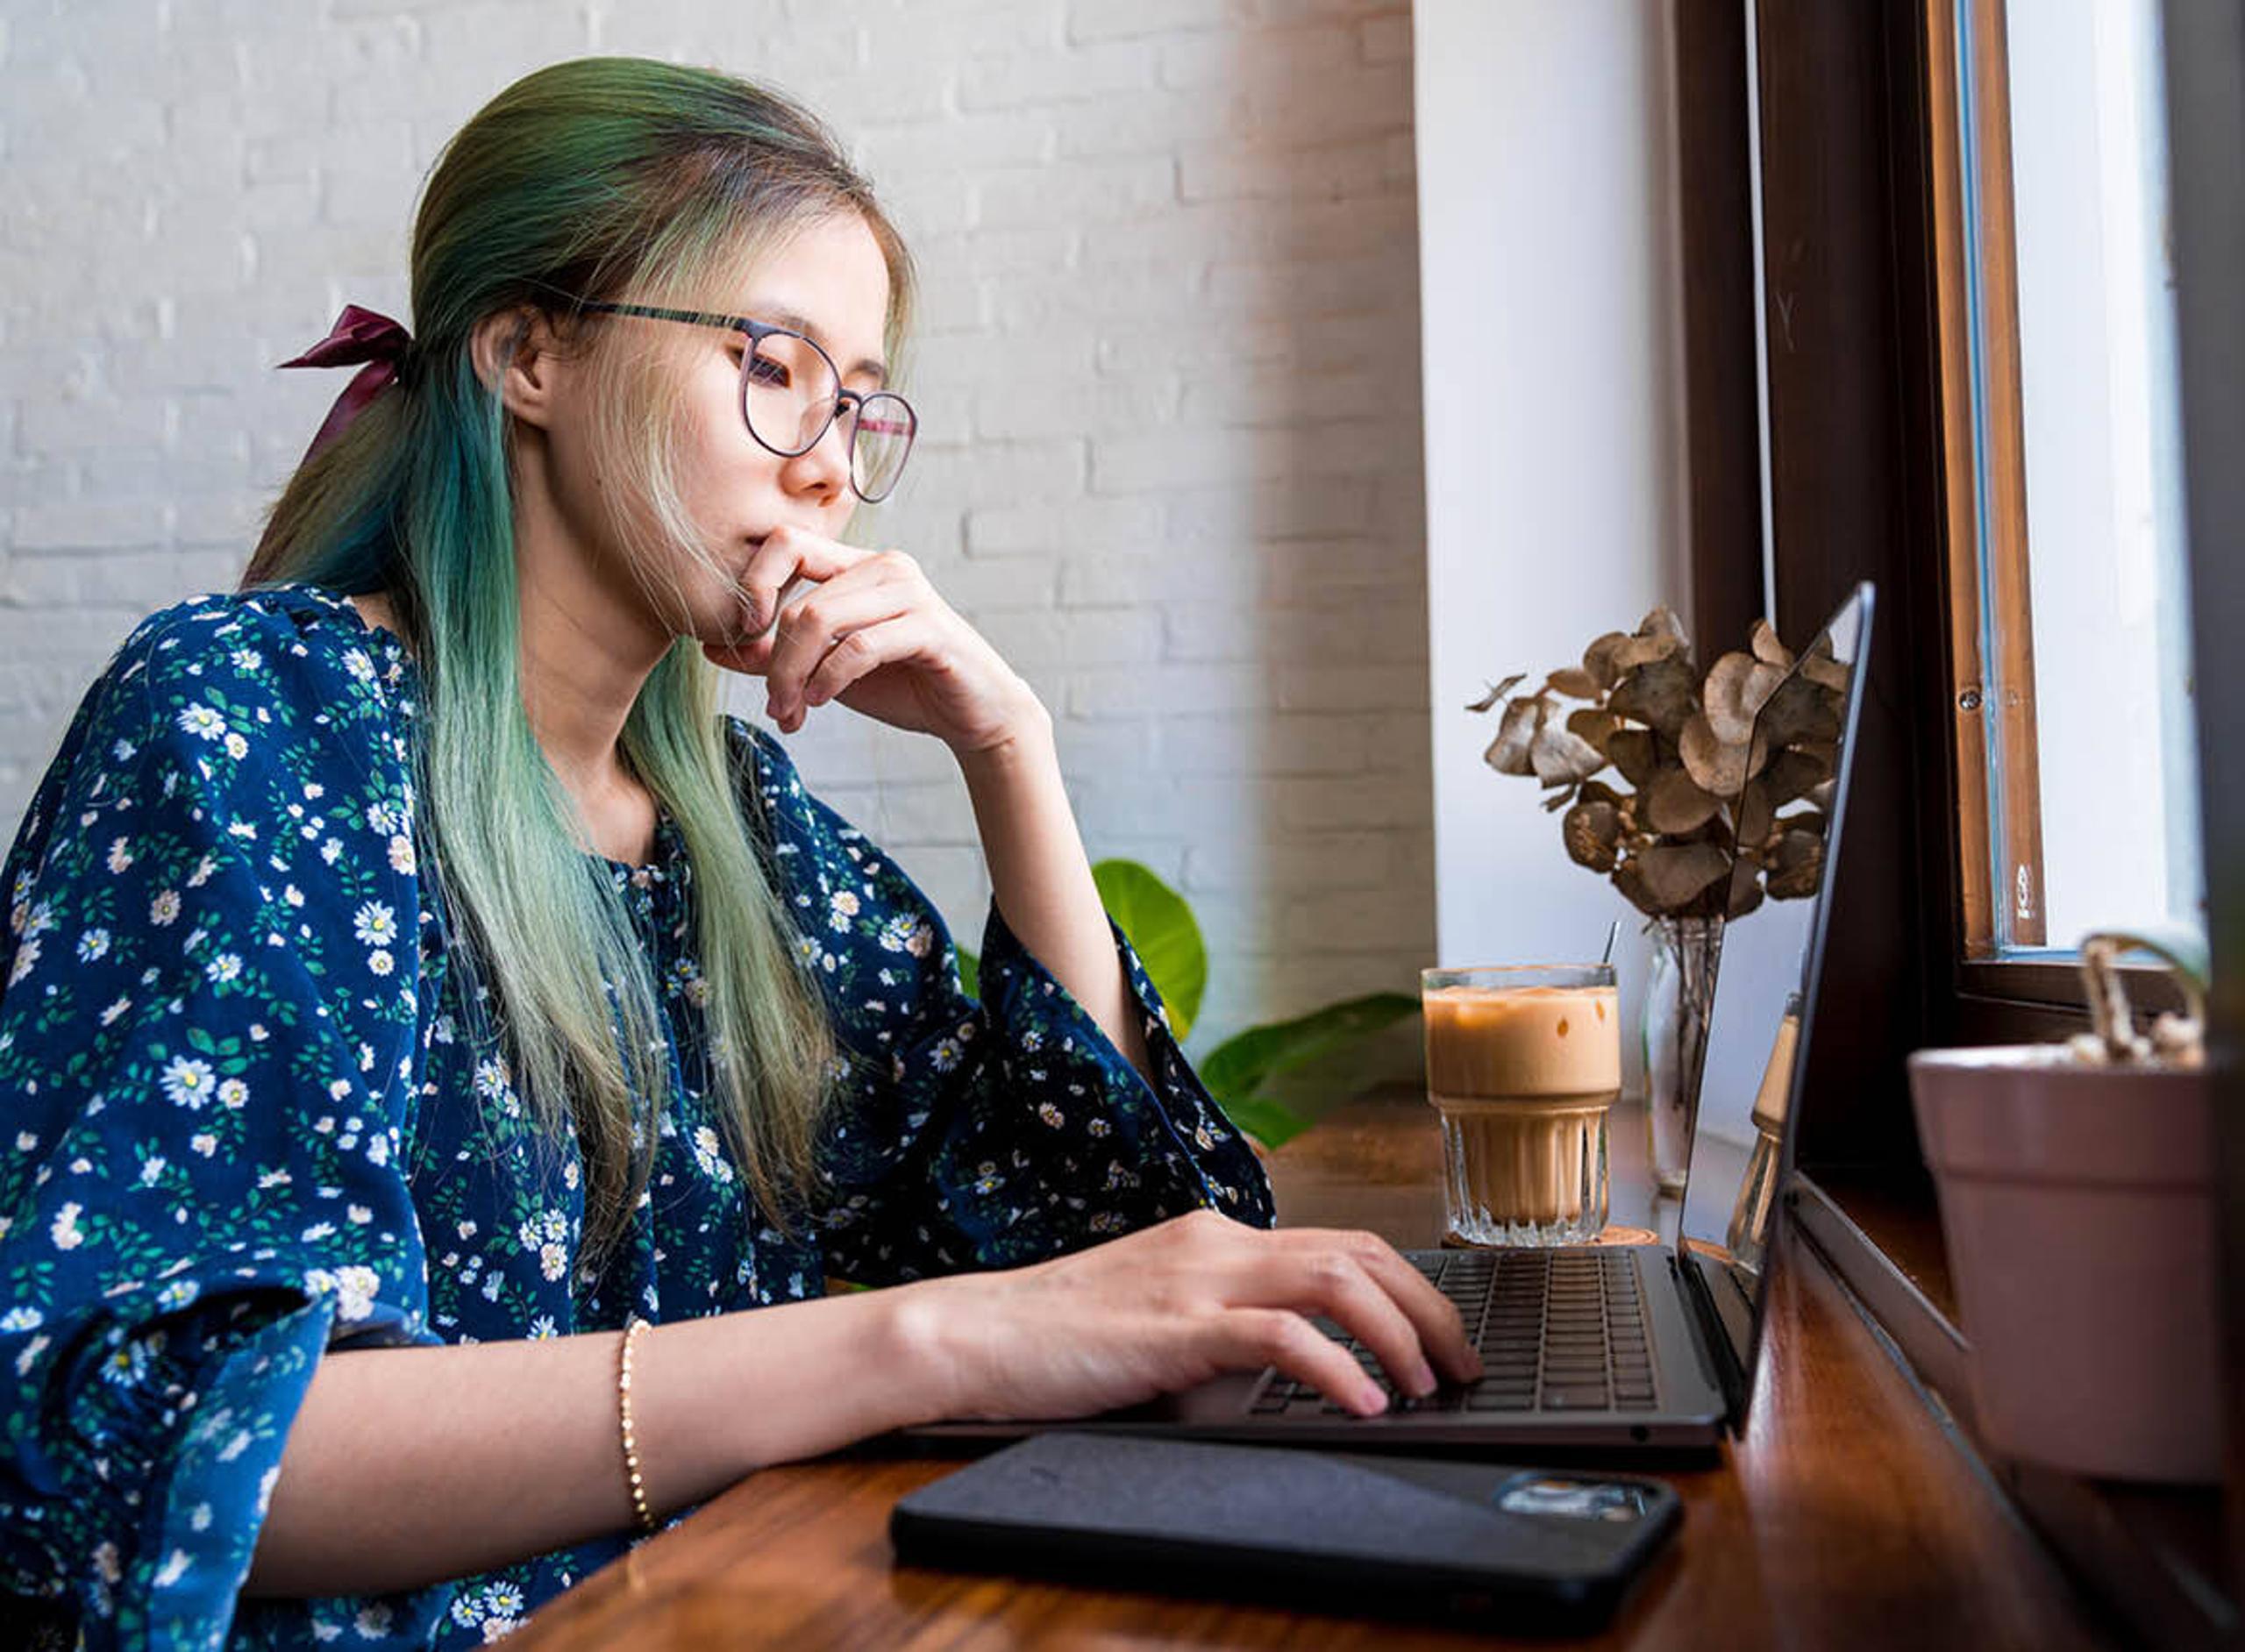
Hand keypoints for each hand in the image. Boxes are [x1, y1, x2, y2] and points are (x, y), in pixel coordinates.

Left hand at [702, 525, 1040, 754]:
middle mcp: (884, 566)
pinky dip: (829, 678)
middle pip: (799, 599)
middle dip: (773, 659)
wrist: (971, 715)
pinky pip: (859, 646)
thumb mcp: (823, 669)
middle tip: (774, 704)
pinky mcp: (929, 628)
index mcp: (857, 565)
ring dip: (795, 674)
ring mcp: (909, 593)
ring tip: (793, 711)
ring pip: (821, 619)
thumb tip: (710, 648)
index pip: (787, 542)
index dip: (754, 583)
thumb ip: (773, 655)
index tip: (743, 634)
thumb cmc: (901, 684)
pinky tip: (821, 702)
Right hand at [899, 1210, 1485, 1421]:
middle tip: (1465, 1366)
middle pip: (1360, 1252)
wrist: (974, 1333)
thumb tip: (1292, 1366)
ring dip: (1399, 1334)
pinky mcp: (1176, 1326)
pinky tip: (1364, 1404)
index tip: (1444, 1339)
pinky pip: (1280, 1336)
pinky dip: (1337, 1368)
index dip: (1409, 1288)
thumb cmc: (1056, 1337)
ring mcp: (1197, 1278)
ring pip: (1336, 1279)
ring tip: (1427, 1387)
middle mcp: (1217, 1242)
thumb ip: (1219, 1327)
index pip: (1341, 1242)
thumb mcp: (1157, 1319)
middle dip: (1429, 1308)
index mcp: (1215, 1237)